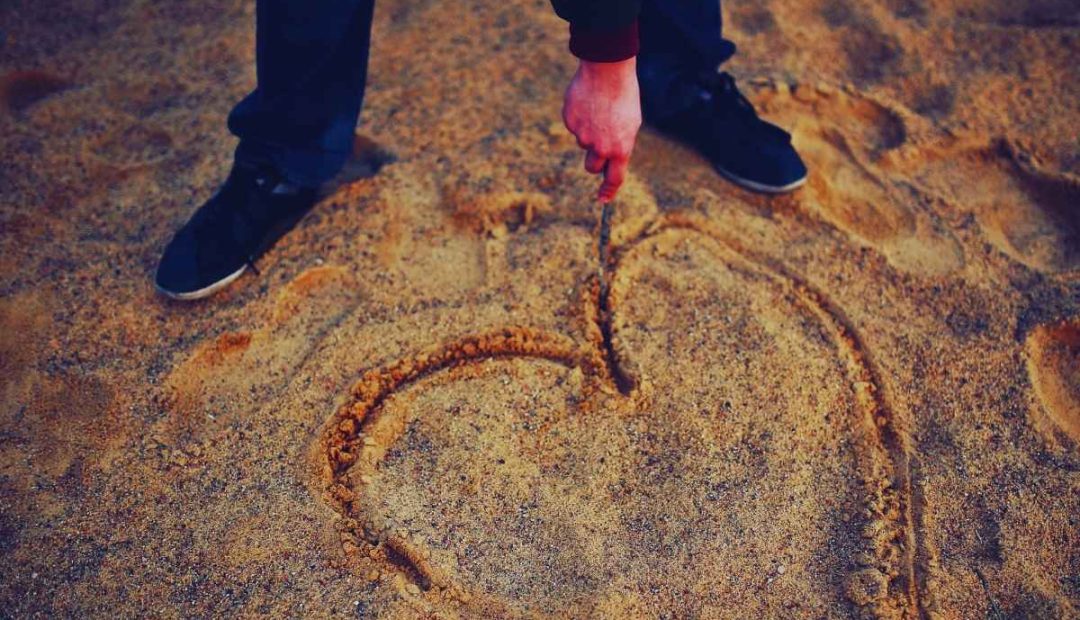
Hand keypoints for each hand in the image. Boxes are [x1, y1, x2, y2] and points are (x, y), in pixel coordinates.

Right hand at [562, 57, 641, 202]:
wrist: (607, 69)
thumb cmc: (624, 95)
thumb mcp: (630, 123)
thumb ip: (619, 144)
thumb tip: (608, 158)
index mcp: (620, 148)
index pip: (614, 178)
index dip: (608, 191)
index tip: (603, 200)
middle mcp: (601, 146)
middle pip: (592, 167)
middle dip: (595, 160)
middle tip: (599, 143)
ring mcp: (583, 135)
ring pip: (583, 144)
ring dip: (588, 134)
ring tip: (598, 111)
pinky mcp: (570, 122)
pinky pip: (574, 127)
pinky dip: (579, 118)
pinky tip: (588, 103)